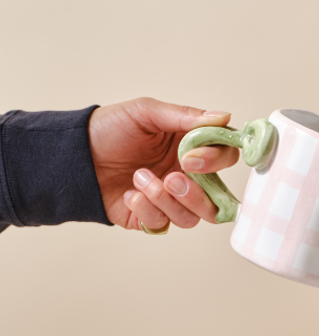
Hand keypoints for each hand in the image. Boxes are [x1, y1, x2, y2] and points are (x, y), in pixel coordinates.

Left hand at [88, 97, 239, 230]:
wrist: (76, 155)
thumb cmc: (109, 130)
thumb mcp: (146, 113)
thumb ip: (185, 116)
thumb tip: (222, 117)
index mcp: (190, 148)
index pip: (225, 158)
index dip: (216, 160)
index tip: (191, 155)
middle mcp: (186, 177)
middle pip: (217, 200)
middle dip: (197, 193)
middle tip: (171, 177)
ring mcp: (170, 200)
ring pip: (193, 217)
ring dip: (167, 200)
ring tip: (140, 179)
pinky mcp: (151, 218)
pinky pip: (163, 223)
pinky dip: (146, 208)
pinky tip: (128, 193)